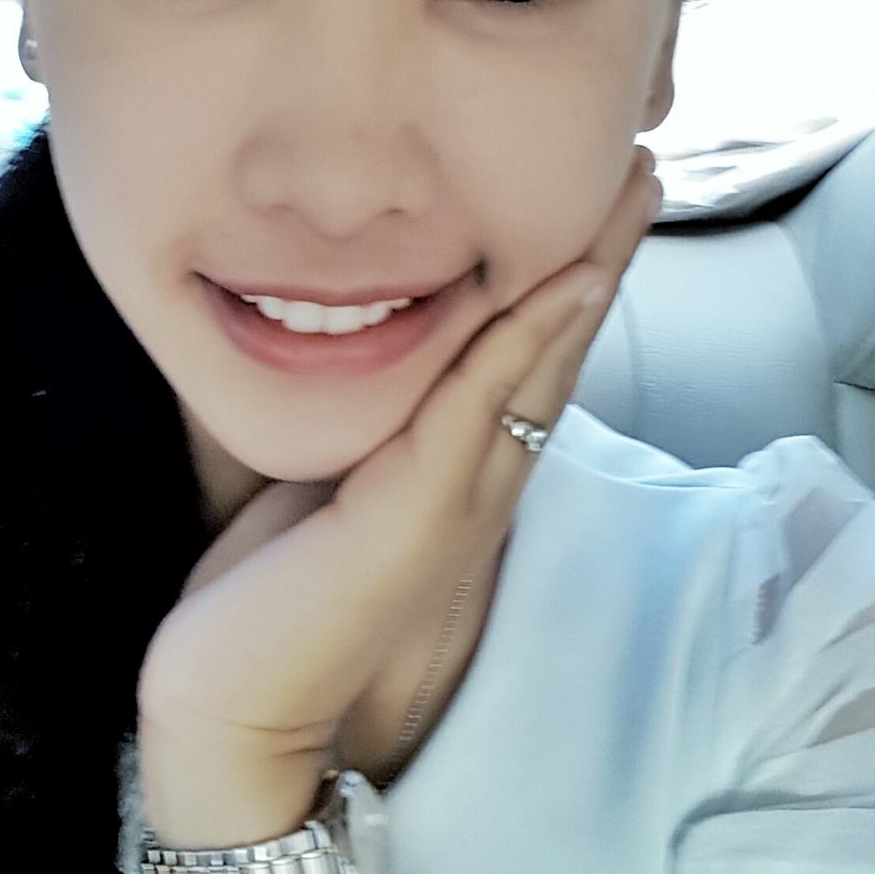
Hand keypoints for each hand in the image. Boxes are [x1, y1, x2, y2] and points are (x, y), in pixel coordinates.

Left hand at [137, 146, 664, 847]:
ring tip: (630, 189)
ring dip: (589, 268)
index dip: (561, 275)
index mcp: (448, 471)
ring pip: (538, 363)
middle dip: (599, 249)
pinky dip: (529, 338)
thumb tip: (308, 329)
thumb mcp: (304, 481)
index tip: (591, 196)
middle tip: (641, 163)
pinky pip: (486, 406)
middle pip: (554, 346)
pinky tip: (569, 278)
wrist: (234, 710)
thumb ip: (333, 418)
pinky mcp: (422, 516)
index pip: (521, 356)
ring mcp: (460, 499)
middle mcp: (474, 480)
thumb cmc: (258, 601)